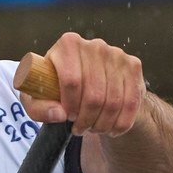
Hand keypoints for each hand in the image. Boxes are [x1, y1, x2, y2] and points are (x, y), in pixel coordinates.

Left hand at [21, 32, 146, 136]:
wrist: (90, 80)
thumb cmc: (59, 89)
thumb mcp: (38, 98)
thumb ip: (38, 108)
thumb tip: (59, 114)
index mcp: (68, 44)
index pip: (71, 80)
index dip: (70, 106)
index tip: (68, 117)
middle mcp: (95, 45)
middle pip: (94, 95)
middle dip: (86, 119)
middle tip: (80, 128)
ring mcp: (117, 54)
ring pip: (114, 102)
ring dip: (103, 124)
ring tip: (93, 128)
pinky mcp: (134, 66)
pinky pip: (131, 103)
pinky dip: (121, 123)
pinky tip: (111, 128)